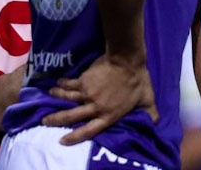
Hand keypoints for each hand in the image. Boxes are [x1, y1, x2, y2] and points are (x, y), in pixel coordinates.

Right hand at [41, 54, 157, 144]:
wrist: (127, 60)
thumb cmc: (138, 80)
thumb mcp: (147, 99)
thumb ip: (150, 113)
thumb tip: (155, 123)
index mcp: (109, 115)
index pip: (89, 130)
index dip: (75, 137)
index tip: (62, 140)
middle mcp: (95, 107)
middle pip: (71, 117)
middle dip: (56, 120)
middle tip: (45, 121)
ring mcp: (87, 94)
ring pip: (67, 99)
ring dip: (57, 98)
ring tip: (49, 97)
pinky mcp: (83, 80)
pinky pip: (69, 84)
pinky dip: (62, 84)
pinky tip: (57, 83)